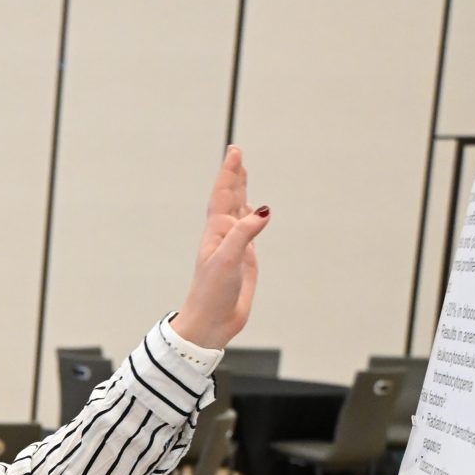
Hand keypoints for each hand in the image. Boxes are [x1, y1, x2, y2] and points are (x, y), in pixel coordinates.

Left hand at [173, 146, 269, 351]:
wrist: (211, 322)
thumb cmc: (212, 293)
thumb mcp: (227, 260)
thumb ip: (244, 233)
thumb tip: (263, 210)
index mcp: (216, 232)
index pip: (223, 195)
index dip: (229, 173)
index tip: (235, 152)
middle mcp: (224, 235)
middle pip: (230, 198)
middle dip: (234, 176)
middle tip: (236, 152)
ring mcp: (234, 247)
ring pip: (240, 212)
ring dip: (242, 192)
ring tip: (243, 173)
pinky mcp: (245, 260)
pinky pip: (250, 231)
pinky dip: (253, 217)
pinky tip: (256, 212)